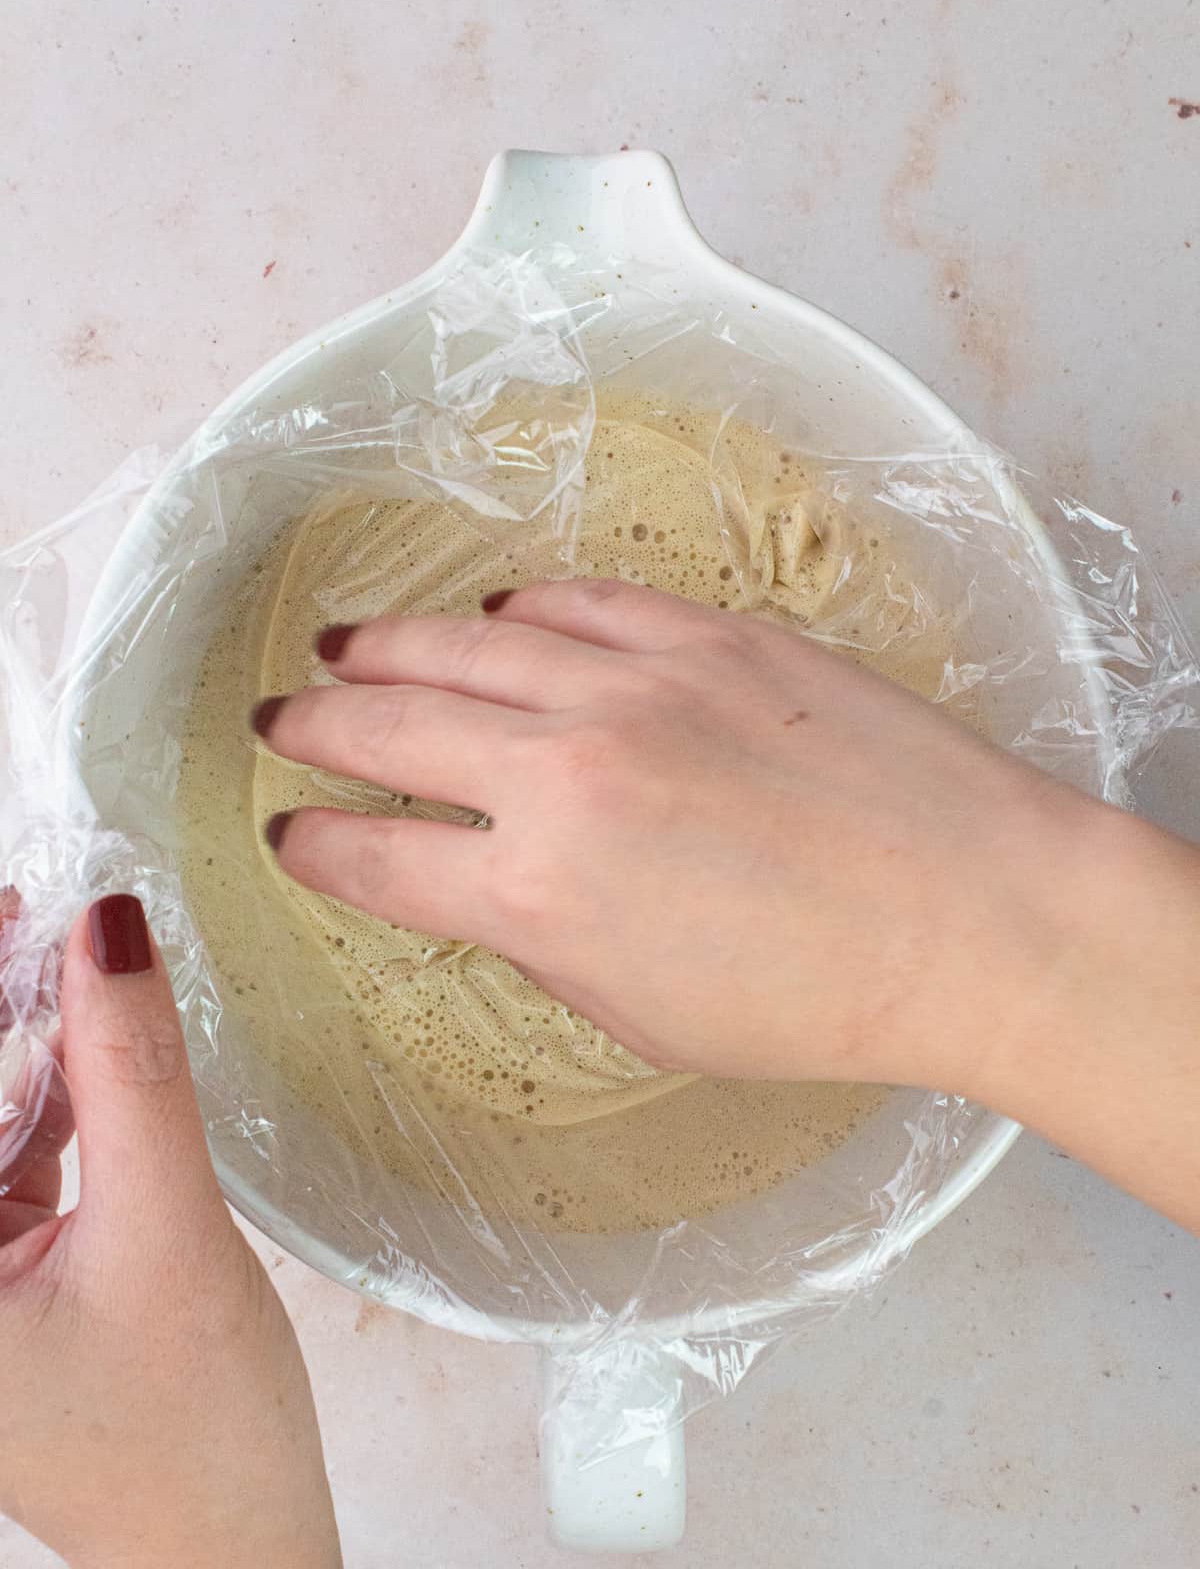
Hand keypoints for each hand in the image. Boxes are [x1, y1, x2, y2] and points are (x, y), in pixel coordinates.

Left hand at [0, 895, 340, 1568]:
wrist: (235, 1545)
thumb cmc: (190, 1437)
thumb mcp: (165, 1234)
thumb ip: (132, 1076)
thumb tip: (109, 929)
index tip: (12, 896)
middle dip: (0, 1008)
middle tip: (48, 911)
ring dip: (26, 1039)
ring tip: (73, 951)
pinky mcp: (5, 1267)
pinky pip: (14, 1147)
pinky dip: (53, 1088)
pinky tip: (92, 1033)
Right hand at [256, 578, 1101, 1094]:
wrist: (974, 913)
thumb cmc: (818, 1000)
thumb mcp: (644, 1017)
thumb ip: (542, 943)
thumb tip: (489, 887)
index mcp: (537, 896)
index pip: (377, 861)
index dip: (316, 847)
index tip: (291, 833)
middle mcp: (562, 776)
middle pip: (388, 731)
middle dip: (315, 727)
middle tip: (281, 720)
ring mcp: (634, 687)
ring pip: (463, 647)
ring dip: (385, 649)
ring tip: (342, 647)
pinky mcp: (706, 635)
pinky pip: (576, 605)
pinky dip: (517, 612)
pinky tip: (492, 619)